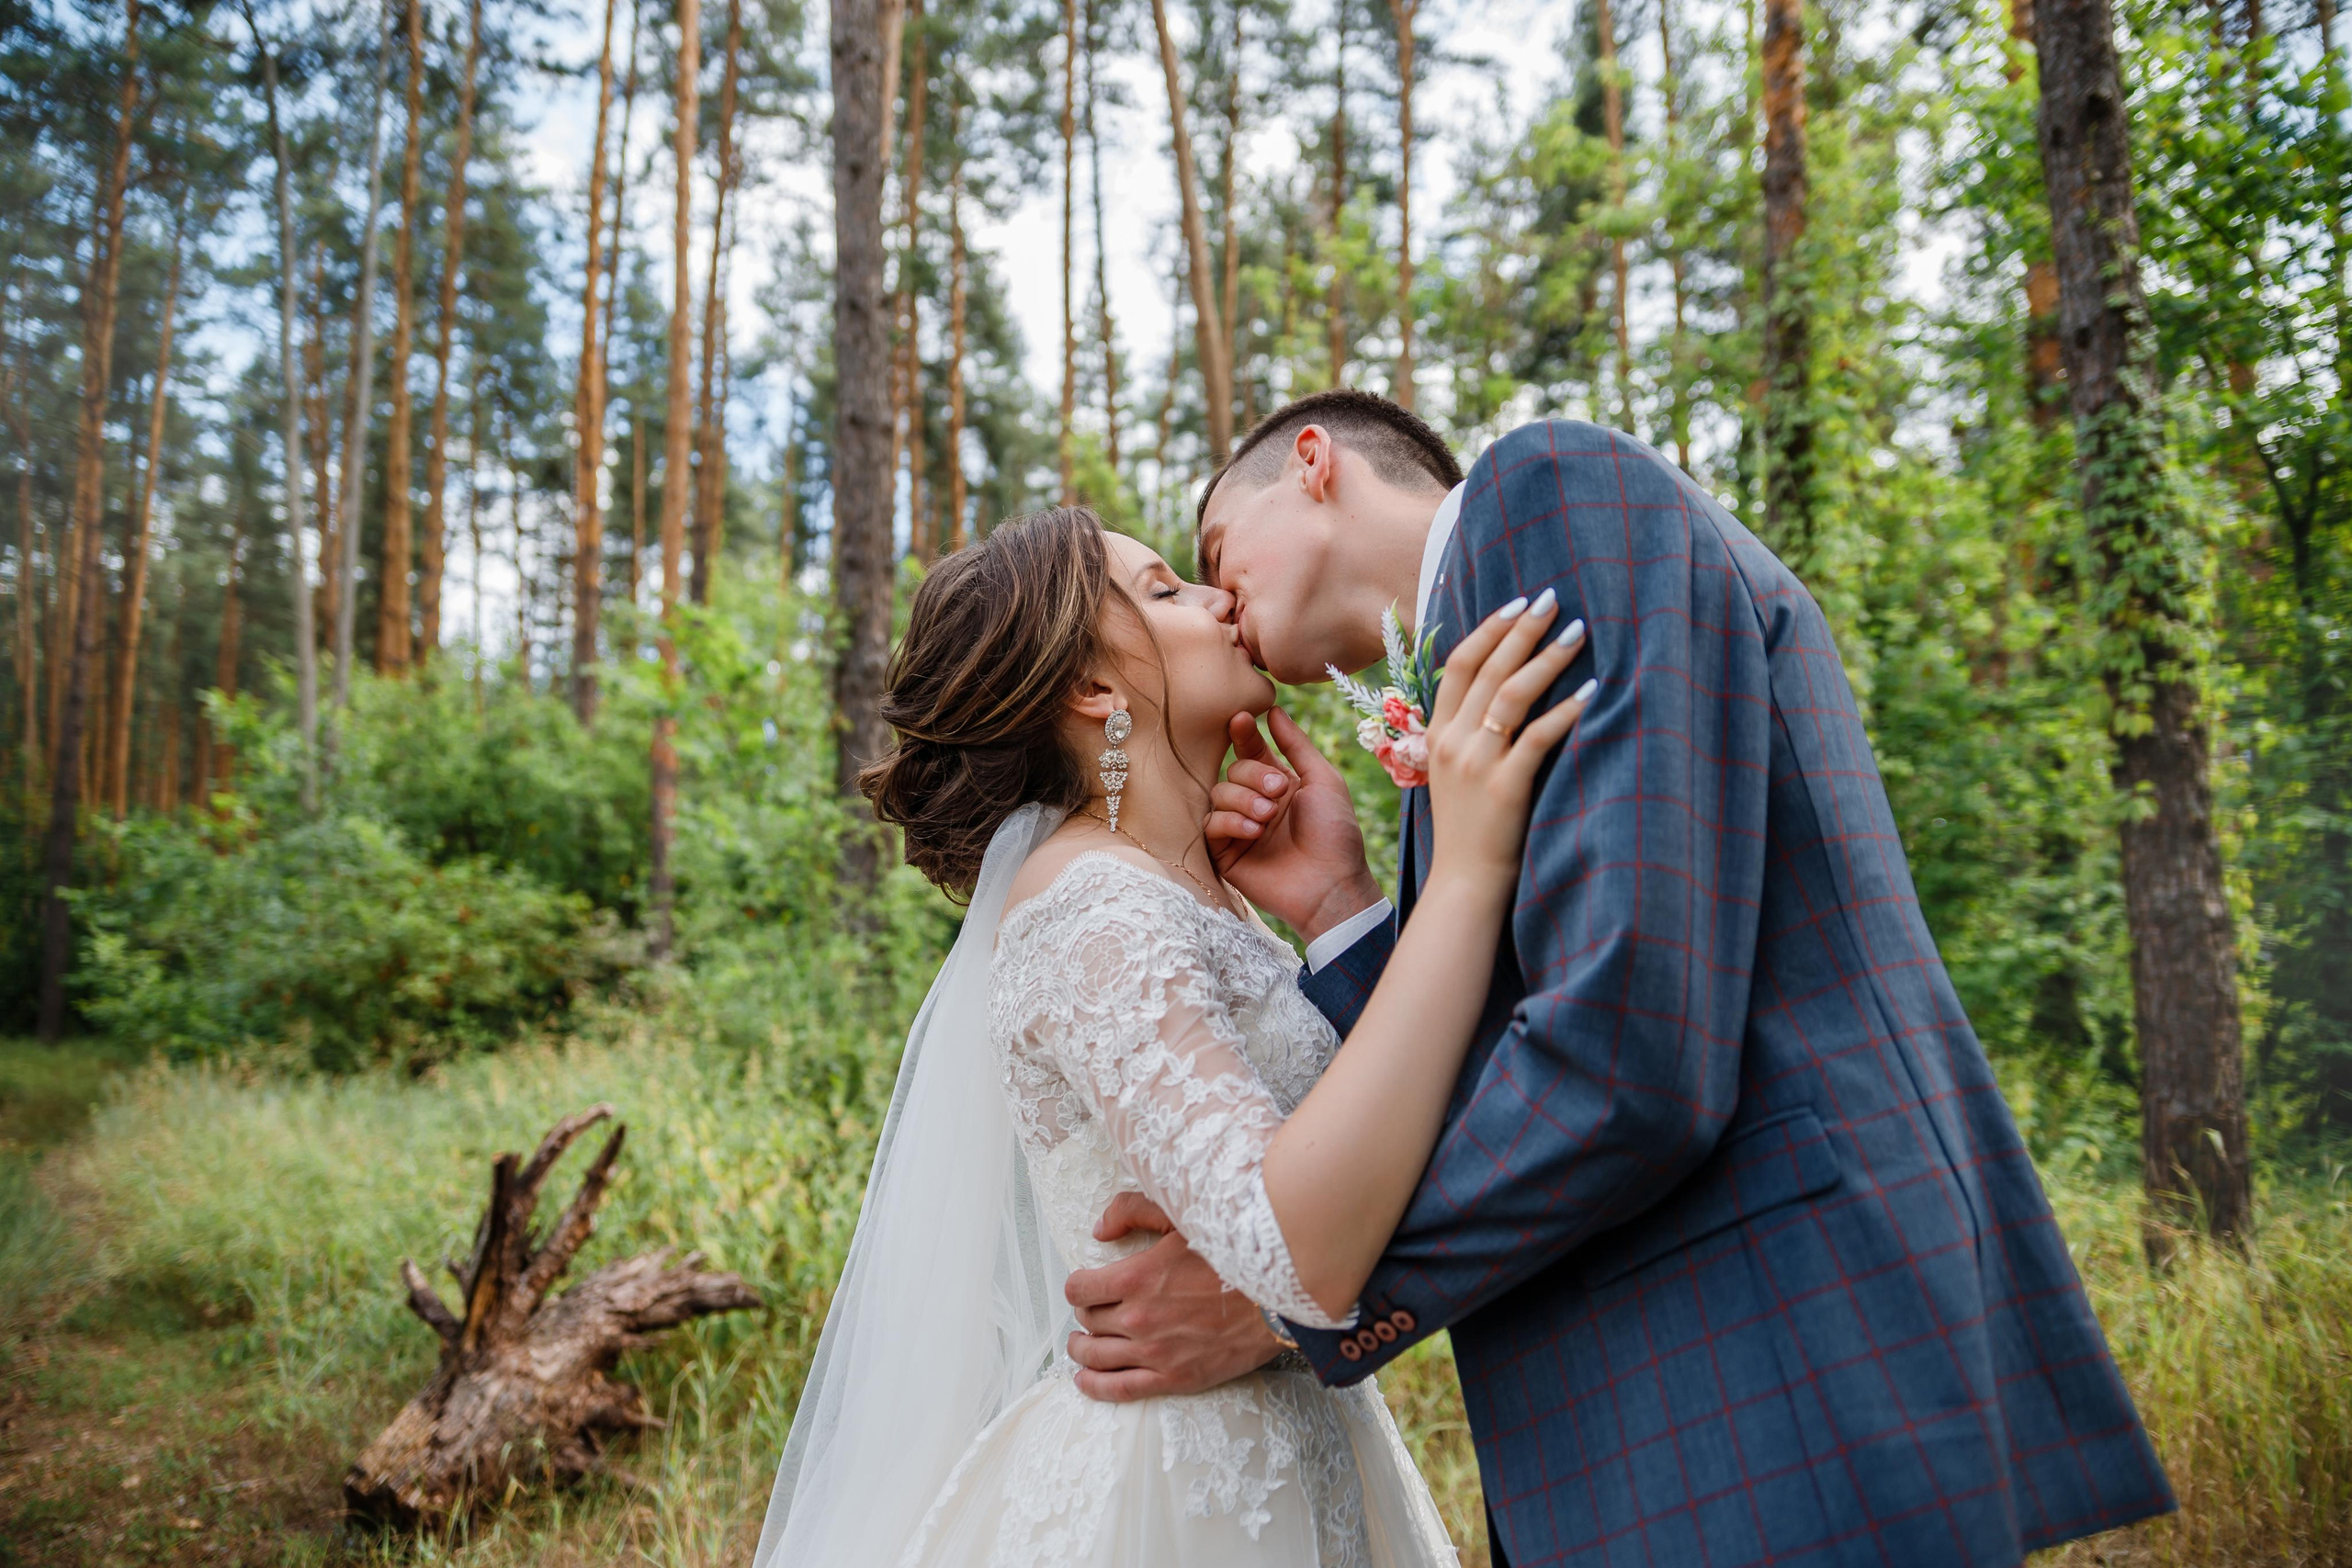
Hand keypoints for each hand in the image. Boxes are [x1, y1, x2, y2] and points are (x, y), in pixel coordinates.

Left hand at [1064, 1192, 1281, 1401]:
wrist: (1276, 1298)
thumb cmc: (1232, 1256)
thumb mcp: (1182, 1218)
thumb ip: (1133, 1212)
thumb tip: (1099, 1231)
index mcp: (1137, 1277)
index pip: (1080, 1289)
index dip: (1078, 1286)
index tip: (1086, 1286)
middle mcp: (1138, 1317)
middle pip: (1088, 1321)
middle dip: (1085, 1315)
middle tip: (1092, 1311)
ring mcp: (1154, 1351)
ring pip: (1095, 1356)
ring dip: (1081, 1349)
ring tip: (1081, 1344)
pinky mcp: (1173, 1377)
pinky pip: (1120, 1388)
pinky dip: (1094, 1386)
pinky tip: (1085, 1379)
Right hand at [1204, 708, 1383, 941]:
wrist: (1331, 884)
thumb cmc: (1335, 833)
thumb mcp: (1323, 779)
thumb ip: (1297, 745)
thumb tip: (1274, 711)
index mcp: (1279, 784)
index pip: (1251, 750)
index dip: (1243, 734)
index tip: (1242, 719)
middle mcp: (1256, 803)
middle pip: (1232, 770)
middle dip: (1252, 776)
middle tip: (1278, 792)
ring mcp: (1240, 829)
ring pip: (1218, 794)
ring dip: (1243, 799)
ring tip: (1268, 817)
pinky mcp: (1225, 854)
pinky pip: (1211, 824)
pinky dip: (1230, 822)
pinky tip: (1254, 832)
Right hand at [1424, 590, 1593, 883]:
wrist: (1463, 883)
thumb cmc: (1470, 829)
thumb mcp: (1455, 774)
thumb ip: (1469, 735)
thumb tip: (1501, 695)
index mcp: (1438, 734)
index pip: (1458, 665)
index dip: (1489, 629)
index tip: (1518, 604)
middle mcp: (1453, 742)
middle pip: (1488, 669)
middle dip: (1523, 629)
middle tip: (1554, 598)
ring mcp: (1477, 764)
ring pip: (1511, 695)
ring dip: (1547, 659)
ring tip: (1579, 634)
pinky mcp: (1506, 787)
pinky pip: (1537, 737)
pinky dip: (1566, 711)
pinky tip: (1591, 692)